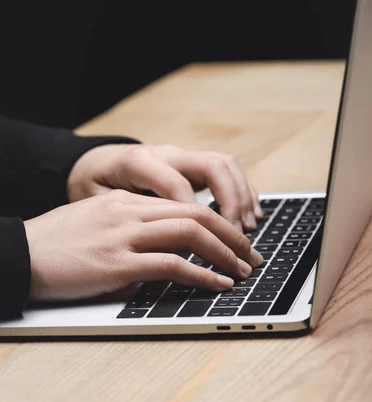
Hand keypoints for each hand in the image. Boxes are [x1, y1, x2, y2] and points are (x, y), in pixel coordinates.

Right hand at [25, 191, 262, 300]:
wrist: (17, 254)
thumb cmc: (54, 245)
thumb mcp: (95, 223)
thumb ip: (128, 228)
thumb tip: (158, 247)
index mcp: (126, 201)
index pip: (184, 204)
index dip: (217, 223)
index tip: (234, 240)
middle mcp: (129, 212)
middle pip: (196, 214)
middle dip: (231, 236)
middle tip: (251, 255)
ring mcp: (123, 236)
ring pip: (190, 233)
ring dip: (224, 254)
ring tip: (242, 271)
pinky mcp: (116, 264)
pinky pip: (171, 265)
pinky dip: (201, 275)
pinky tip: (217, 285)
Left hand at [67, 144, 261, 231]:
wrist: (92, 162)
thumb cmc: (92, 186)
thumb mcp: (94, 202)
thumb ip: (121, 218)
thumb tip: (151, 247)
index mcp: (138, 162)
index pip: (176, 185)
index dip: (192, 215)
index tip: (203, 245)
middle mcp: (165, 154)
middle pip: (211, 167)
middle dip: (231, 202)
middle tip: (237, 236)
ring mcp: (181, 156)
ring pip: (224, 164)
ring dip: (241, 195)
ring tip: (247, 228)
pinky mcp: (191, 163)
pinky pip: (226, 169)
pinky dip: (242, 190)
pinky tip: (249, 215)